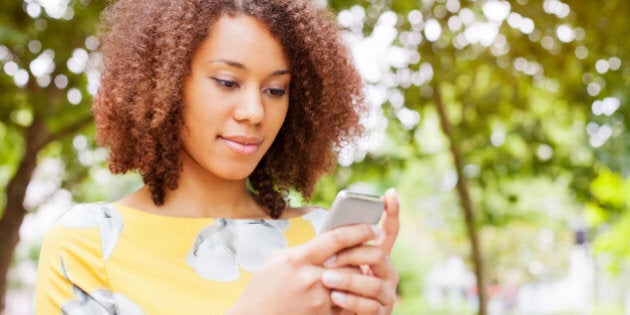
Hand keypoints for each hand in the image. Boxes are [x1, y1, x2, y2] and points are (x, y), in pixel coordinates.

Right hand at [228, 223, 380, 314]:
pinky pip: (344, 304)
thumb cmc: (262, 290)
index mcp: (297, 259)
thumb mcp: (276, 261)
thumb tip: (326, 242)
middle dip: (362, 256)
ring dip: (355, 278)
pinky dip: (347, 297)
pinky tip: (344, 294)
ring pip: (350, 283)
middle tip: (372, 249)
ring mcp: (317, 300)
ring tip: (356, 272)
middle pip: (350, 261)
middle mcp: (310, 278)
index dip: (359, 230)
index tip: (372, 227)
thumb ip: (302, 250)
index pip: (336, 238)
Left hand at [321, 188, 399, 313]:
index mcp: (377, 258)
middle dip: (352, 255)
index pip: (388, 232)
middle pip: (378, 255)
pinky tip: (335, 296)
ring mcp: (387, 294)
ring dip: (348, 279)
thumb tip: (330, 231)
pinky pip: (369, 306)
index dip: (392, 213)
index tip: (390, 193)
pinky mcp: (381, 313)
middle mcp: (387, 273)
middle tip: (327, 259)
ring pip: (374, 283)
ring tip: (326, 279)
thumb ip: (339, 250)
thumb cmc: (334, 288)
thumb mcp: (336, 266)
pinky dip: (351, 300)